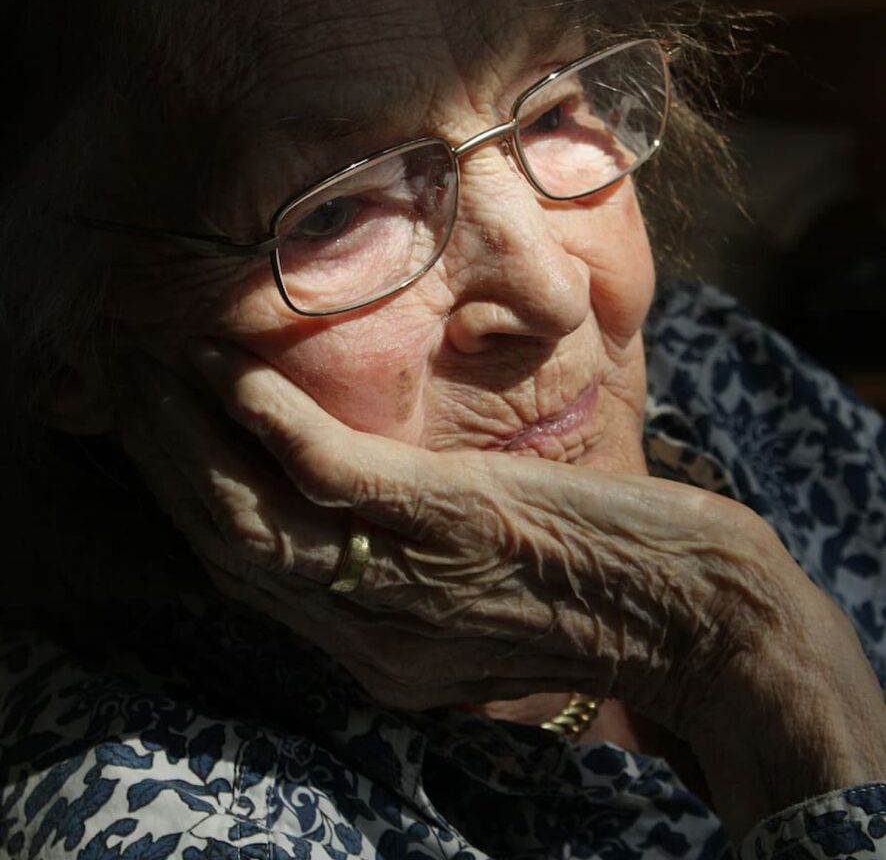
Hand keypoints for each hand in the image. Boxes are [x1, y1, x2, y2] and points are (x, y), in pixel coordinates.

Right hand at [118, 341, 885, 839]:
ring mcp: (401, 583)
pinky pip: (326, 477)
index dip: (183, 497)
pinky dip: (266, 424)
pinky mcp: (447, 527)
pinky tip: (228, 374)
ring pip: (250, 516)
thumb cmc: (594, 587)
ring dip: (186, 437)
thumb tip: (352, 502)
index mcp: (372, 645)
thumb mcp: (478, 594)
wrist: (699, 617)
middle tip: (115, 383)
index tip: (148, 431)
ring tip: (145, 368)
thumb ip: (406, 562)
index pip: (244, 573)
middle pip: (225, 545)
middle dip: (159, 460)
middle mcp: (366, 632)